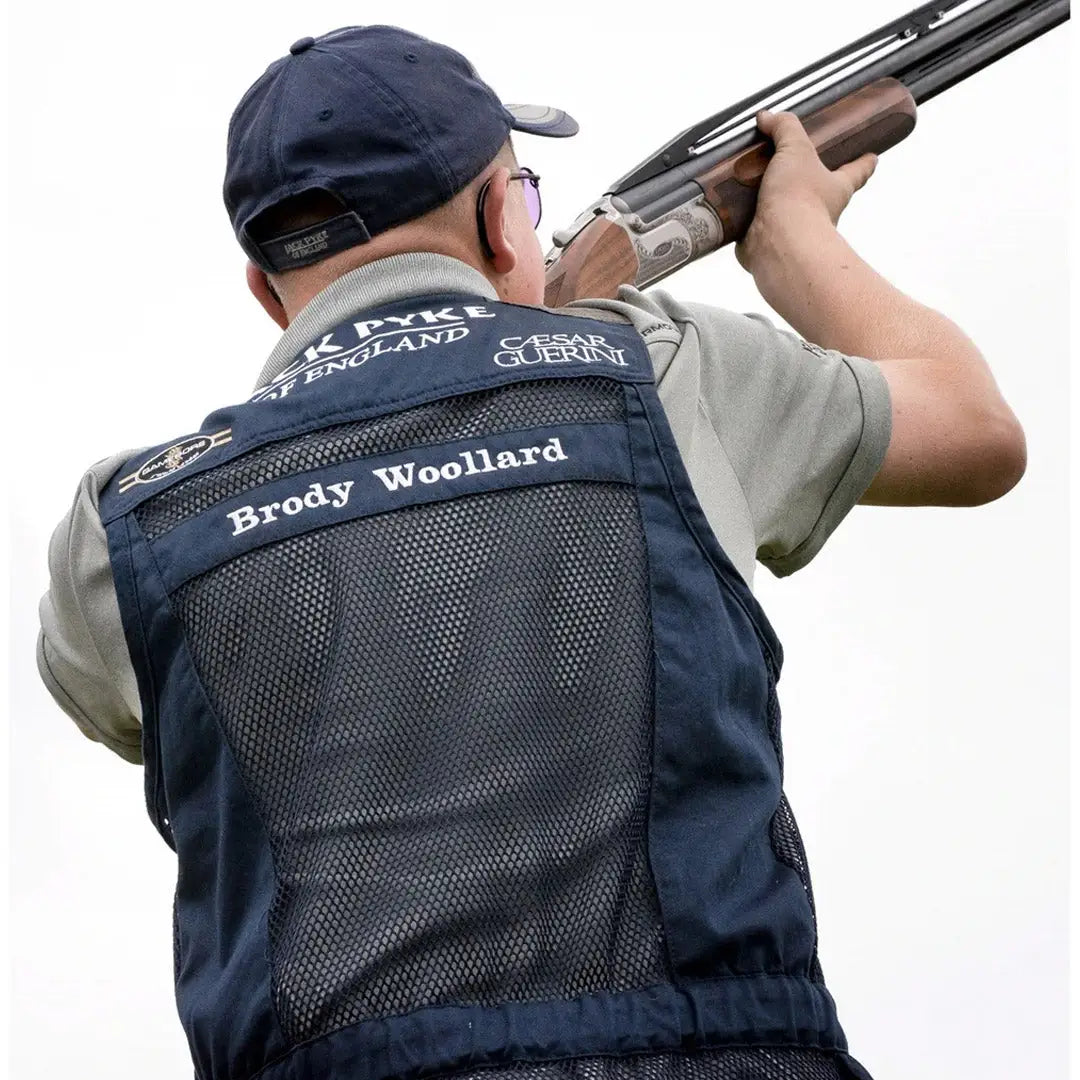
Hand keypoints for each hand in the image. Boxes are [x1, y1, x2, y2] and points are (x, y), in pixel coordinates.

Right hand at [735, 110, 877, 273]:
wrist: (778, 242)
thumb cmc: (799, 200)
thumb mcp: (796, 150)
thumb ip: (784, 128)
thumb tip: (768, 117)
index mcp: (836, 187)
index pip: (856, 172)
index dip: (864, 163)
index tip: (872, 158)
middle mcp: (818, 210)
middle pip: (821, 192)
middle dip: (810, 181)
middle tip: (794, 166)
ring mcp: (793, 227)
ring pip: (787, 210)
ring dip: (772, 198)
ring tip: (751, 181)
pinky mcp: (767, 240)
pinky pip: (757, 225)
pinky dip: (746, 216)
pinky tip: (734, 205)